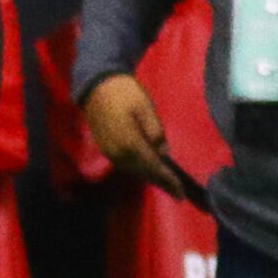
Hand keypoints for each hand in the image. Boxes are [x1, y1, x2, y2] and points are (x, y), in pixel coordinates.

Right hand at [79, 73, 195, 201]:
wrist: (96, 85)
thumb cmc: (125, 93)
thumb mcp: (146, 108)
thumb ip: (156, 132)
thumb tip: (162, 151)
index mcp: (130, 143)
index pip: (154, 167)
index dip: (169, 180)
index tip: (181, 193)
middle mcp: (118, 153)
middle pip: (143, 172)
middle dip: (160, 182)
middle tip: (177, 193)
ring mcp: (109, 151)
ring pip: (132, 170)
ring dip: (149, 177)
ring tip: (164, 184)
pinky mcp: (105, 147)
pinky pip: (124, 164)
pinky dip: (138, 170)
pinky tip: (146, 169)